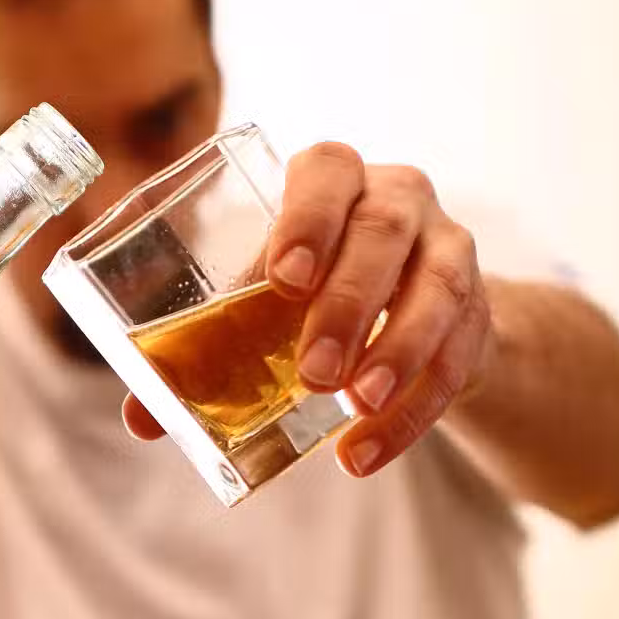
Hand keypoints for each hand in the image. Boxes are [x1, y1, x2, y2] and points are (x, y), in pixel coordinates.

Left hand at [124, 142, 493, 476]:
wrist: (416, 312)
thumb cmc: (315, 291)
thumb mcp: (266, 302)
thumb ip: (208, 349)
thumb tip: (139, 419)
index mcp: (332, 180)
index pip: (327, 171)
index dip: (308, 218)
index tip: (283, 280)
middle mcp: (398, 199)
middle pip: (383, 232)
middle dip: (348, 304)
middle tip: (313, 371)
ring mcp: (448, 248)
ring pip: (438, 288)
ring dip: (396, 352)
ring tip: (354, 405)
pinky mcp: (480, 310)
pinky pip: (459, 356)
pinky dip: (414, 409)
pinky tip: (369, 448)